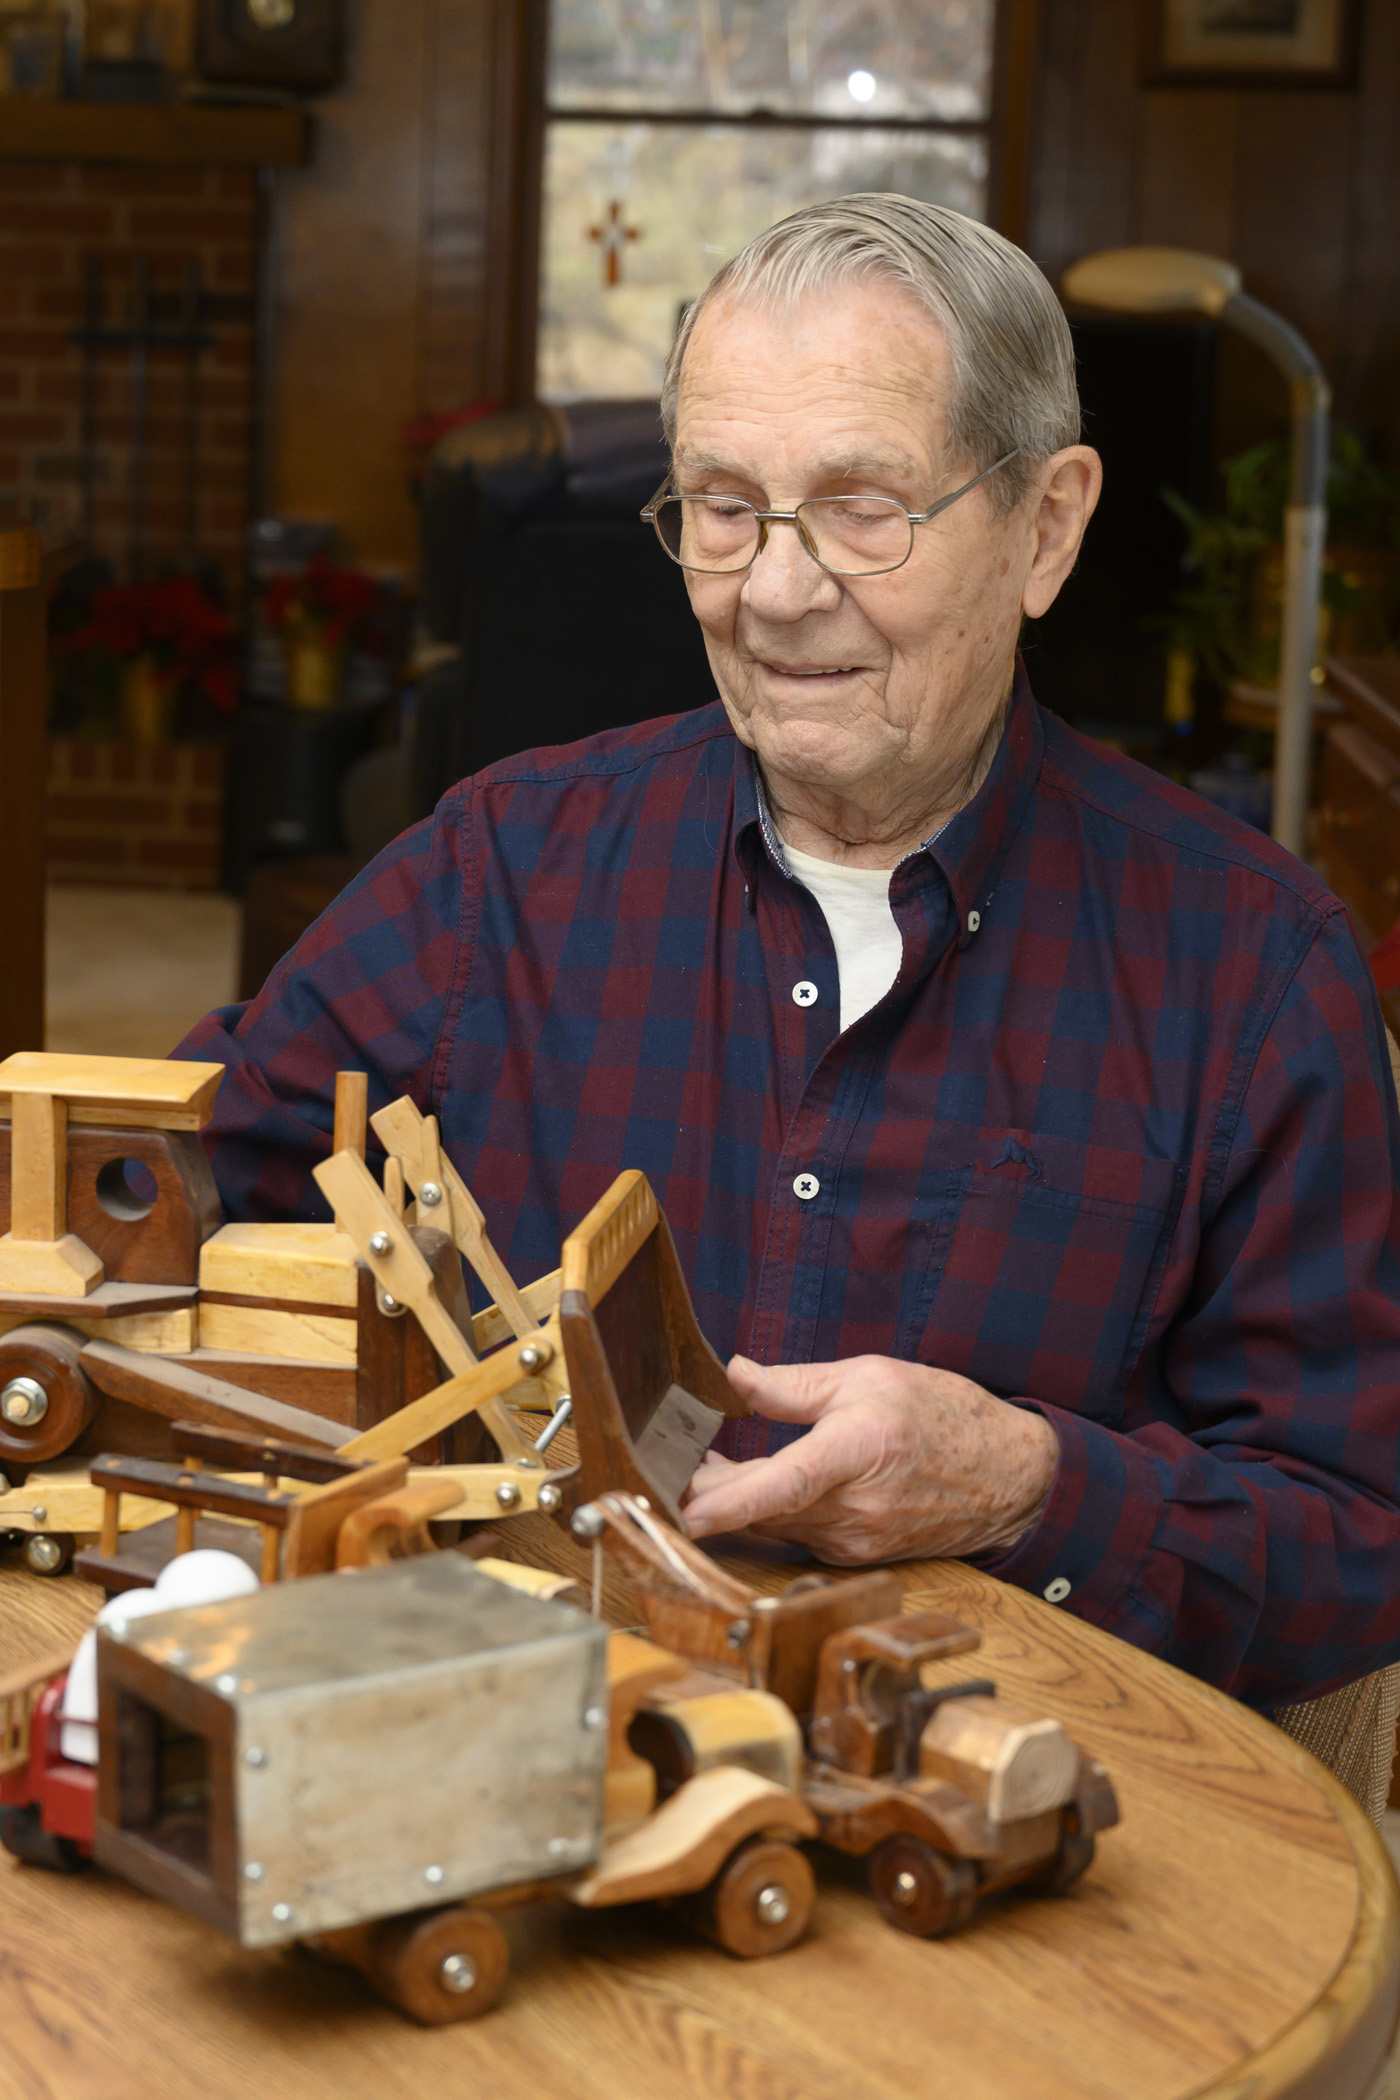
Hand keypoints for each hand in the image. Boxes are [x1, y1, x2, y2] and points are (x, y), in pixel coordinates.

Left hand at [683, 1354, 1057, 1564]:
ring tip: (708, 1465)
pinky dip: (774, 1511)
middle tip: (671, 1463)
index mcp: (859, 1450)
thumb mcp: (869, 1377)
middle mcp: (856, 1508)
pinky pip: (798, 1534)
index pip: (785, 1482)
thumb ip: (795, 1384)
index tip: (688, 1511)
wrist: (1009, 1476)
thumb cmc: (944, 1416)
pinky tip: (761, 1484)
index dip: (732, 1501)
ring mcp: (856, 1541)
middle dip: (711, 1491)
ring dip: (740, 1499)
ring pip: (775, 1523)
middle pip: (762, 1508)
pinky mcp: (856, 1556)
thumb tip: (735, 1376)